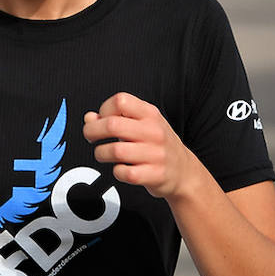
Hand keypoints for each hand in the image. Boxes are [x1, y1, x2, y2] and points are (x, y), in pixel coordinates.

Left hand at [83, 92, 200, 199]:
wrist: (184, 172)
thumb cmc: (158, 145)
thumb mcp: (142, 124)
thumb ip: (115, 118)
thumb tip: (90, 118)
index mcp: (150, 114)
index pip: (120, 101)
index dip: (103, 110)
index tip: (100, 120)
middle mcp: (154, 131)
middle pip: (112, 125)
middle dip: (92, 132)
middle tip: (91, 137)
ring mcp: (156, 154)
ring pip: (115, 151)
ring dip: (101, 154)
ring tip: (103, 154)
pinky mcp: (155, 175)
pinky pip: (125, 173)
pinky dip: (117, 172)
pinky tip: (120, 169)